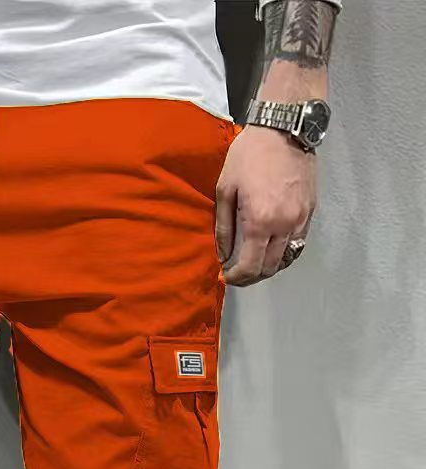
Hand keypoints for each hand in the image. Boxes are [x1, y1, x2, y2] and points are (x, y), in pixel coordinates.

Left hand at [215, 125, 316, 286]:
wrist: (284, 128)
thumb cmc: (250, 154)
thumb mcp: (225, 190)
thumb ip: (224, 227)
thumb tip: (222, 253)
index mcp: (260, 221)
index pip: (250, 266)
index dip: (237, 277)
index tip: (226, 276)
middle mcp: (284, 225)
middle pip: (270, 268)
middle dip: (252, 277)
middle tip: (237, 274)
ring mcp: (301, 218)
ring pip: (287, 258)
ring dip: (268, 266)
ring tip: (252, 263)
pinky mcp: (310, 210)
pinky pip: (298, 242)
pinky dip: (283, 251)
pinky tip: (269, 247)